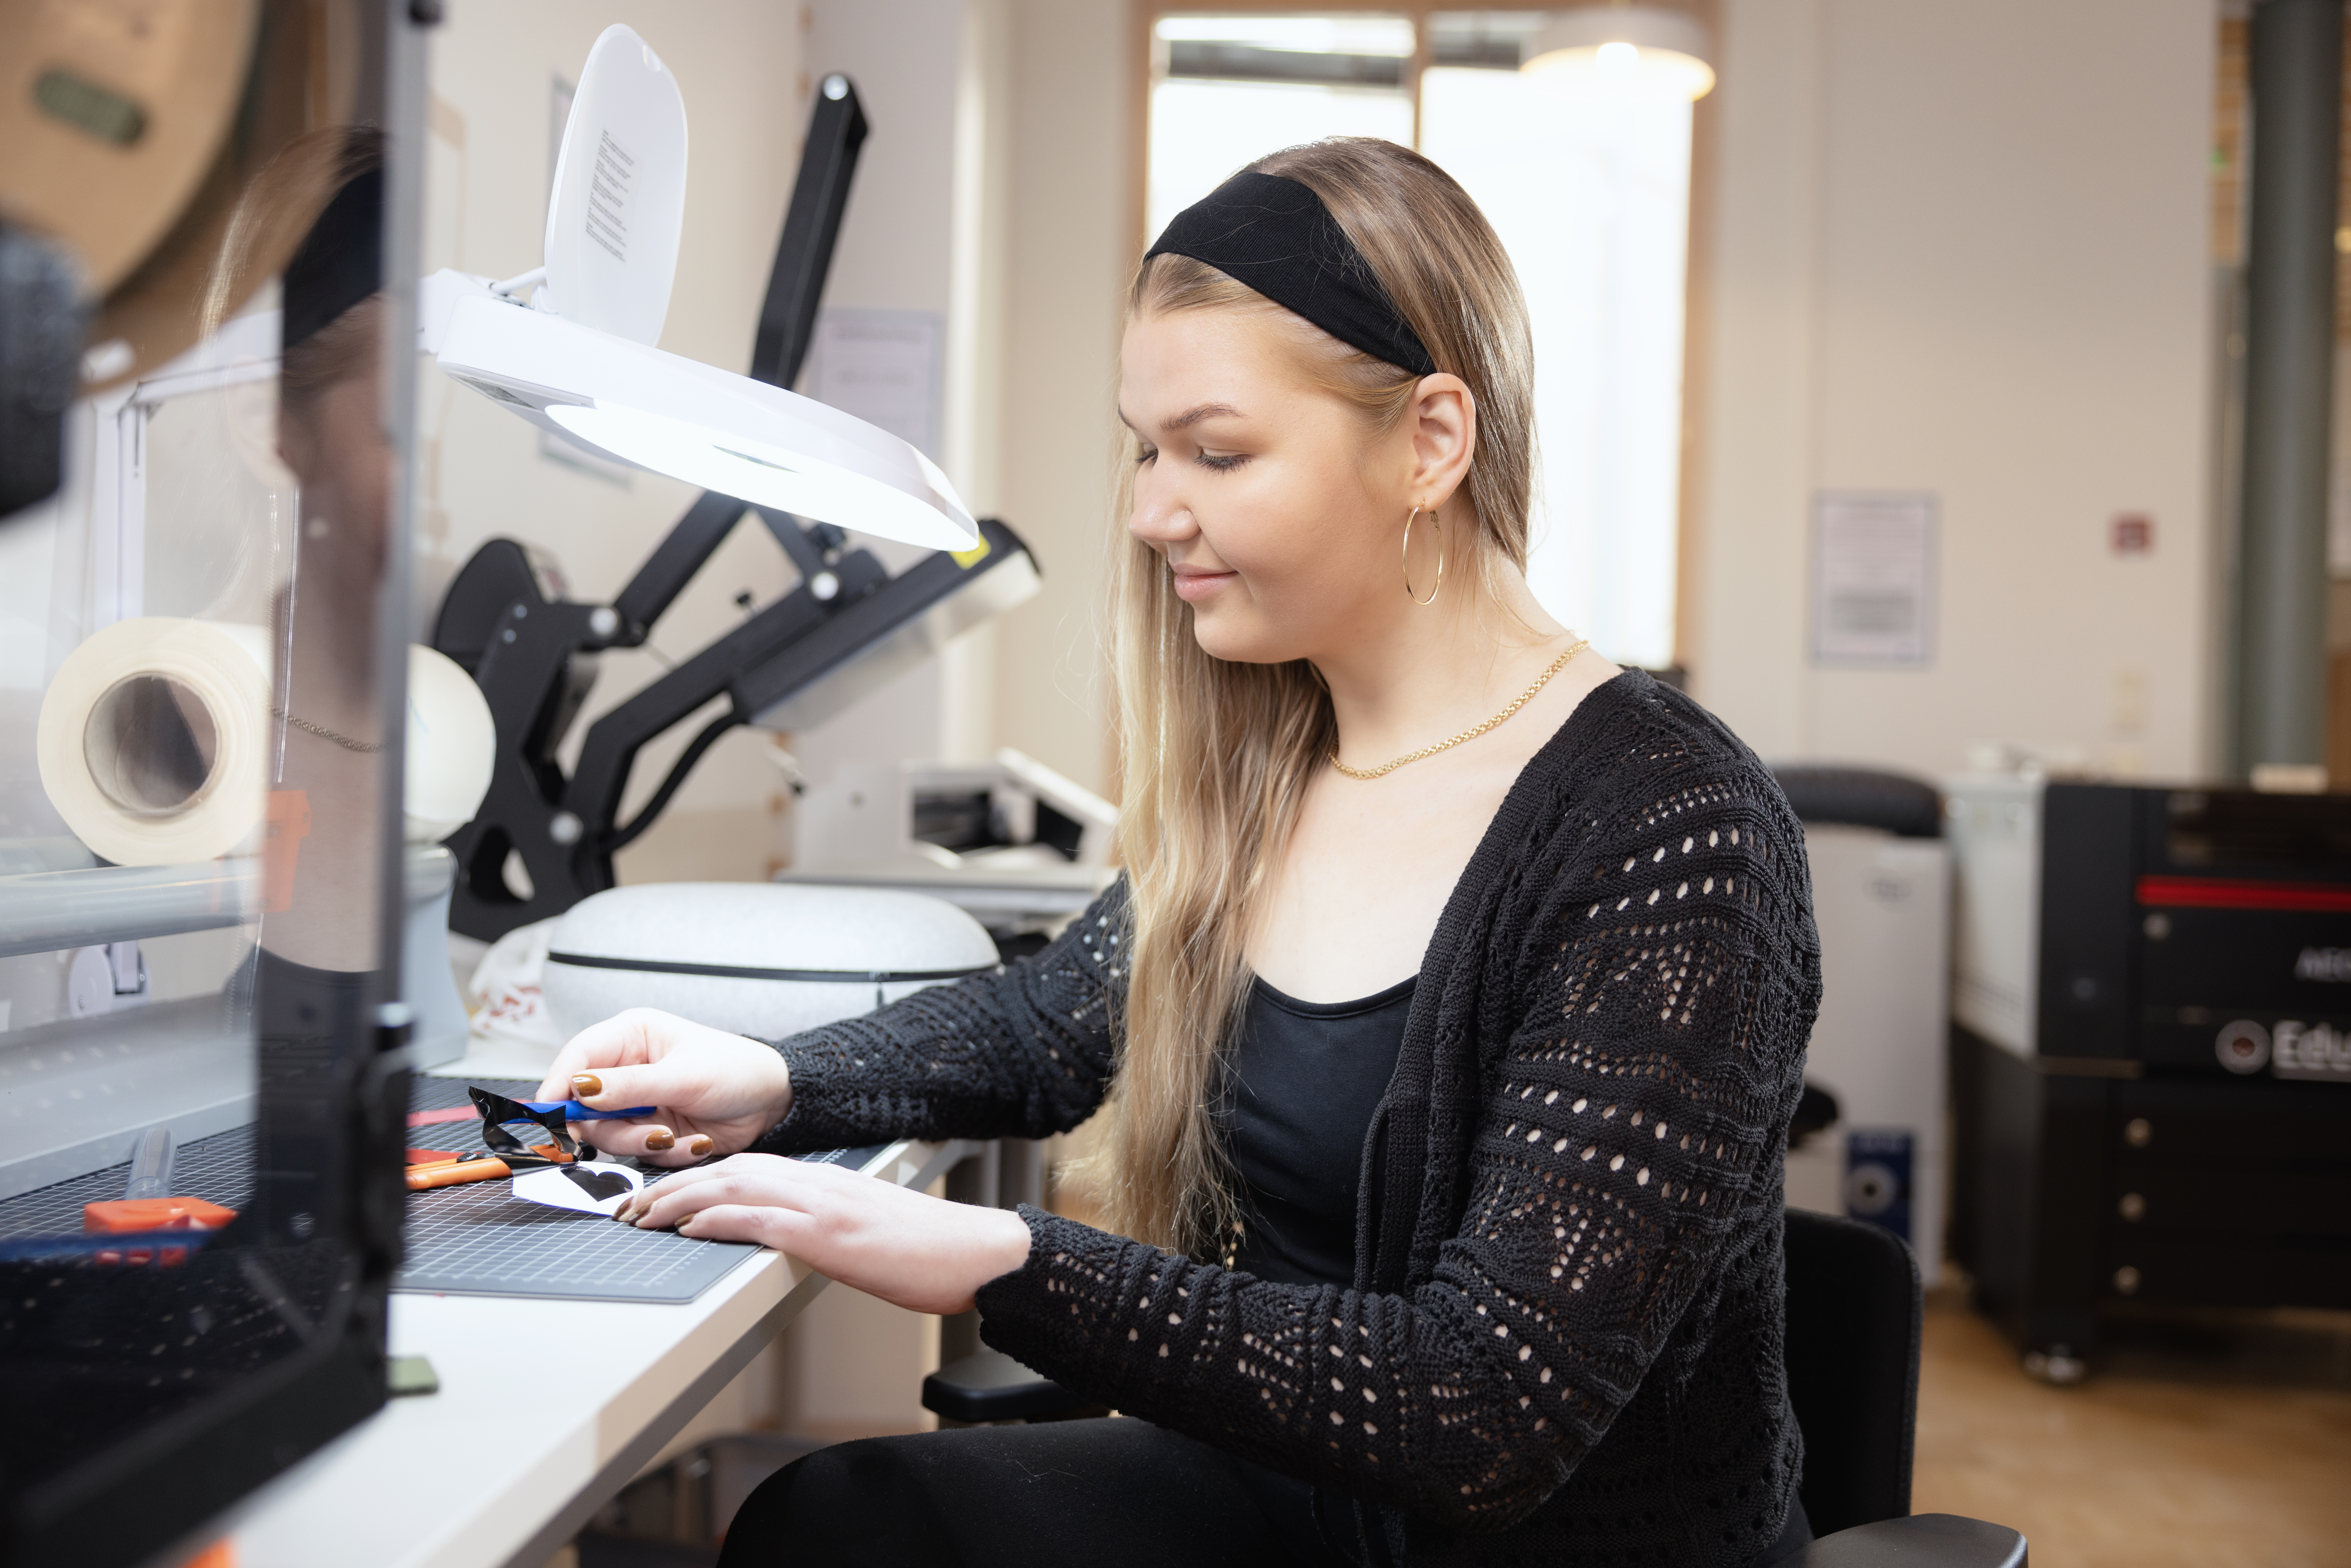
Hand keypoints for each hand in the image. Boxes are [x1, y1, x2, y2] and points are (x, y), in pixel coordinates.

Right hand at [537, 1008, 793, 1166]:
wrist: (772, 1102)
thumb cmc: (736, 1070)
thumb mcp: (684, 1076)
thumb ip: (631, 1086)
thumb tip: (579, 1089)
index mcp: (632, 1037)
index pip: (578, 1057)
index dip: (558, 1085)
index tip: (550, 1114)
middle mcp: (627, 1069)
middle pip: (583, 1105)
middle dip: (608, 1125)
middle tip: (641, 1132)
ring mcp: (637, 1103)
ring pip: (607, 1134)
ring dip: (640, 1143)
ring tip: (673, 1136)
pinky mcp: (649, 1131)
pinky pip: (636, 1153)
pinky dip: (664, 1153)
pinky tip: (693, 1142)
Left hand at [613, 1154, 1034, 1315]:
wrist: (974, 1252)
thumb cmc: (927, 1249)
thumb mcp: (865, 1229)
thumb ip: (823, 1223)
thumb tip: (785, 1235)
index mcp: (827, 1181)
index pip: (747, 1167)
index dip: (696, 1177)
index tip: (659, 1194)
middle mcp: (820, 1183)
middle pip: (729, 1170)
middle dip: (672, 1184)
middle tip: (629, 1204)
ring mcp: (824, 1205)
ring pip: (735, 1188)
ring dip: (680, 1199)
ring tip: (640, 1214)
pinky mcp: (830, 1234)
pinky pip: (763, 1220)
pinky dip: (719, 1221)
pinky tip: (690, 1228)